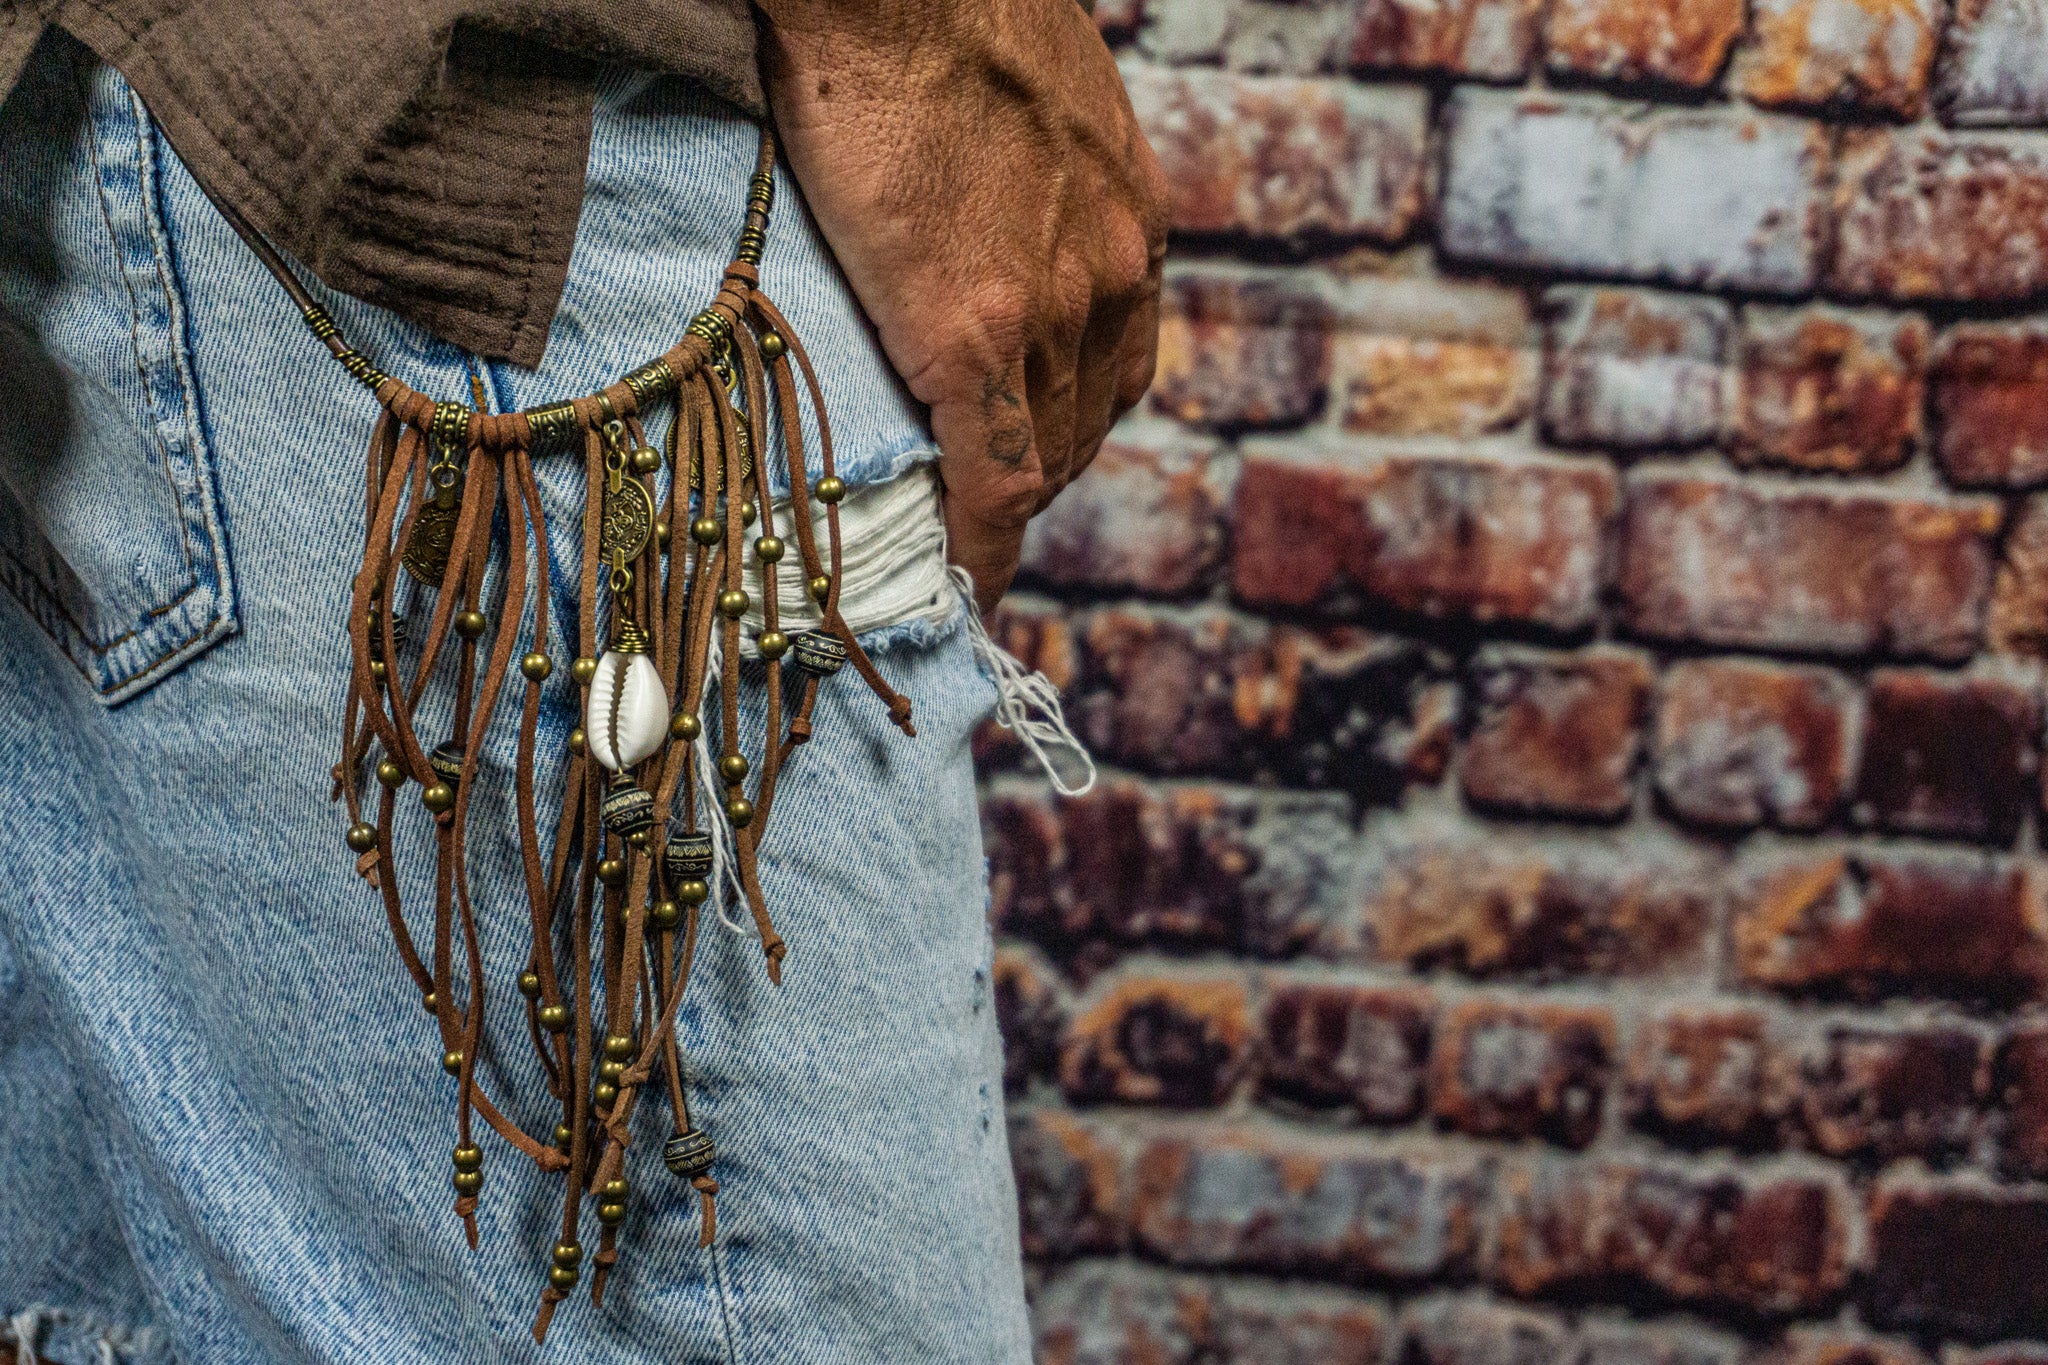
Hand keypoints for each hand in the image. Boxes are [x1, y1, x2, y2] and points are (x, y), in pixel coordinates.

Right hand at [755, 0, 1166, 611]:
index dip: (1070, 428)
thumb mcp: (1028, 92)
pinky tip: (962, 579)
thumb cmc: (933, 5)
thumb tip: (975, 201)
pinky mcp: (975, 330)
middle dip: (1038, 476)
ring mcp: (1051, 308)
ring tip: (954, 549)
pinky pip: (992, 474)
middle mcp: (1112, 274)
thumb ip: (1026, 169)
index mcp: (1124, 218)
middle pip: (1084, 421)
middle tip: (978, 513)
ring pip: (1042, 457)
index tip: (1033, 466)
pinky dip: (982, 540)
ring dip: (1003, 513)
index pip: (1115, 365)